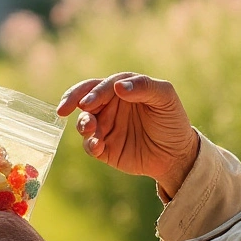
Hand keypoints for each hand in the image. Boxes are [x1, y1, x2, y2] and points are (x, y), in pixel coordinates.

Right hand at [57, 73, 199, 196]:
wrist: (177, 154)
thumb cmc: (173, 120)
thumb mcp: (165, 98)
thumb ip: (144, 87)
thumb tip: (118, 86)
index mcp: (121, 89)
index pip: (100, 86)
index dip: (92, 93)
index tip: (88, 103)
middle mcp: (109, 106)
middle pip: (83, 99)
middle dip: (71, 101)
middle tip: (63, 109)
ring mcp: (105, 127)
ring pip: (84, 122)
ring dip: (83, 124)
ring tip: (91, 130)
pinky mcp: (105, 148)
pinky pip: (90, 145)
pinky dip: (90, 145)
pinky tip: (97, 147)